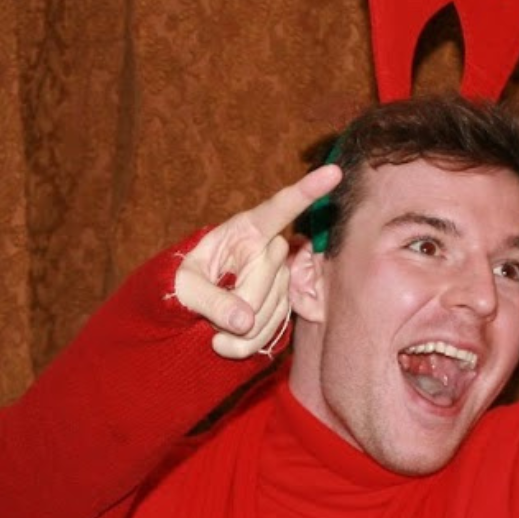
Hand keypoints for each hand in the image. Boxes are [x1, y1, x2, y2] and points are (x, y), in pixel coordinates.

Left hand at [174, 165, 343, 357]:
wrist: (190, 306)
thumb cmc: (184, 284)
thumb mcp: (184, 286)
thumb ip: (210, 300)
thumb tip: (244, 321)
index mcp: (247, 229)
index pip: (280, 208)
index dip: (307, 191)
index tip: (334, 172)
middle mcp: (270, 251)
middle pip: (268, 277)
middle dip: (237, 301)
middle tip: (207, 312)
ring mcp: (280, 280)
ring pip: (269, 310)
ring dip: (237, 329)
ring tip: (211, 325)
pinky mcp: (281, 308)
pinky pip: (268, 333)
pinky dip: (242, 345)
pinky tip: (222, 342)